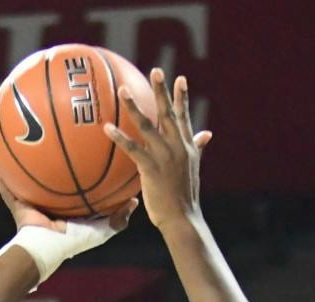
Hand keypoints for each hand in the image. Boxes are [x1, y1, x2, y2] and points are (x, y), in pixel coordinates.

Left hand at [103, 70, 207, 231]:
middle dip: (162, 91)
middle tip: (156, 70)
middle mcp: (177, 147)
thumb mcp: (194, 168)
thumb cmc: (184, 196)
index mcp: (187, 146)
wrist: (183, 218)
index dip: (182, 97)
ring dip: (134, 107)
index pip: (184, 117)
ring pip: (148, 126)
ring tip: (123, 91)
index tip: (180, 79)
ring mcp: (165, 156)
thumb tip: (207, 133)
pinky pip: (133, 148)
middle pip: (168, 113)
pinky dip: (120, 137)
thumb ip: (198, 147)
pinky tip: (107, 128)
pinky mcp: (151, 168)